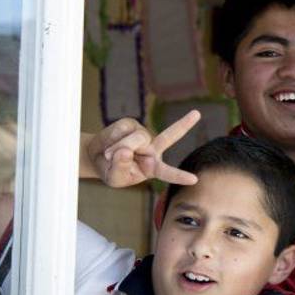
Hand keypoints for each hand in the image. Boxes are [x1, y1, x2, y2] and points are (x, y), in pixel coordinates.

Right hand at [83, 110, 200, 186]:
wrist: (97, 156)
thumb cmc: (111, 171)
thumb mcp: (115, 178)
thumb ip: (120, 167)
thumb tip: (125, 151)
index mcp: (153, 168)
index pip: (167, 173)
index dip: (179, 176)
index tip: (194, 180)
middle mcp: (152, 149)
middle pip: (169, 136)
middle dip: (184, 125)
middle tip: (197, 114)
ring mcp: (143, 135)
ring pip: (136, 138)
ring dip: (119, 147)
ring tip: (109, 155)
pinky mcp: (131, 124)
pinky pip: (122, 130)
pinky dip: (111, 139)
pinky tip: (108, 144)